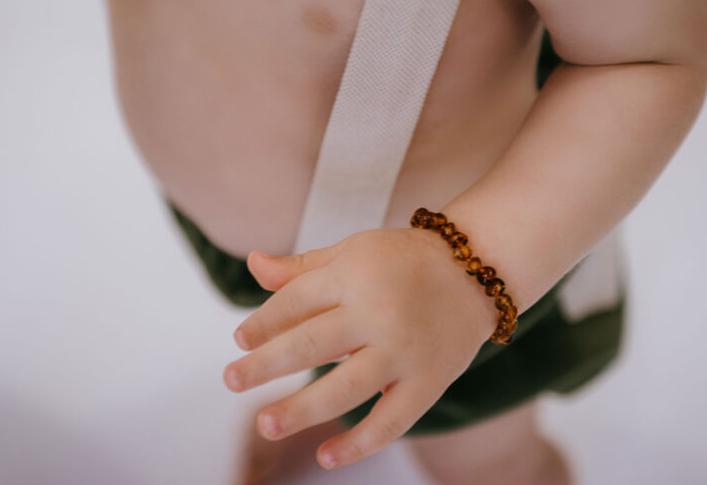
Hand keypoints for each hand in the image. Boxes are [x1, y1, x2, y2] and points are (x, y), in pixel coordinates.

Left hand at [222, 227, 498, 469]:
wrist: (475, 270)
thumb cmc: (402, 260)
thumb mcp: (352, 251)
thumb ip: (301, 267)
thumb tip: (252, 262)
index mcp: (354, 274)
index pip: (296, 302)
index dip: (263, 322)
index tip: (239, 341)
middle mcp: (378, 312)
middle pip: (311, 344)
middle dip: (265, 365)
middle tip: (231, 380)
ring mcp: (404, 351)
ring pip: (345, 388)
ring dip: (301, 410)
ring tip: (264, 422)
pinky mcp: (428, 382)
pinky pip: (391, 421)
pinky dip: (359, 443)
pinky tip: (325, 456)